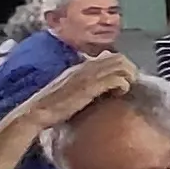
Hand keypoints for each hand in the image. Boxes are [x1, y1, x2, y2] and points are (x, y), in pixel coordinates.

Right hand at [15, 52, 140, 131]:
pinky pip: (116, 79)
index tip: (125, 77)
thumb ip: (82, 82)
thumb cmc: (51, 105)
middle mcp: (85, 67)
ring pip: (121, 66)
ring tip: (126, 88)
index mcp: (80, 66)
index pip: (109, 56)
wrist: (37, 112)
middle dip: (130, 69)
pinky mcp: (90, 87)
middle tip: (131, 83)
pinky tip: (120, 93)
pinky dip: (123, 85)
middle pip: (119, 58)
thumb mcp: (68, 88)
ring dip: (129, 76)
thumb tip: (99, 83)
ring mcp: (88, 76)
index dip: (121, 65)